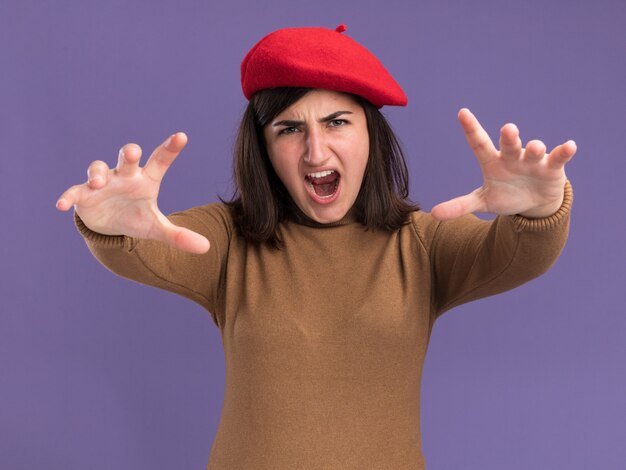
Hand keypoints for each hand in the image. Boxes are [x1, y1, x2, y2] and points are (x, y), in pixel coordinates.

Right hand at [56, 133, 209, 253]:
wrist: (109, 226)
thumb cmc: (135, 218)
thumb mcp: (157, 228)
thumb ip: (179, 236)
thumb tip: (206, 248)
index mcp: (145, 180)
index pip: (160, 161)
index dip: (170, 149)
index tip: (182, 136)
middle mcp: (124, 176)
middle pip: (125, 158)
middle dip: (127, 153)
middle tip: (130, 153)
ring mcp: (102, 183)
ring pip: (98, 169)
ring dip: (97, 174)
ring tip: (98, 183)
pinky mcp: (83, 195)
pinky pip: (74, 191)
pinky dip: (68, 196)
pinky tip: (61, 205)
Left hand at [431, 108, 575, 219]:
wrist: (533, 203)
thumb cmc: (506, 195)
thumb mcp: (482, 202)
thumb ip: (459, 206)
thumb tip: (433, 214)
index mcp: (492, 162)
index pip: (479, 143)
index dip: (471, 129)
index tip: (462, 113)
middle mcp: (512, 156)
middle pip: (509, 144)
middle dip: (510, 136)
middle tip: (508, 129)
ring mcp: (533, 160)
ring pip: (534, 149)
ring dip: (534, 148)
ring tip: (534, 148)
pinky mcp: (552, 168)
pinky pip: (559, 157)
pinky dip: (564, 152)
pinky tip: (569, 146)